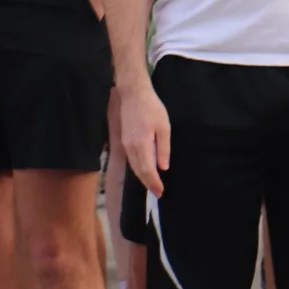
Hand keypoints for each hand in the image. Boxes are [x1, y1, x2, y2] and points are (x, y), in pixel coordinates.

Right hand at [122, 81, 171, 196]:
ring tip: (152, 186)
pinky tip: (144, 171)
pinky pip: (131, 160)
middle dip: (148, 184)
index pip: (147, 170)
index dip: (154, 183)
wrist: (133, 95)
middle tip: (158, 193)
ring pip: (134, 166)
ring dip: (142, 178)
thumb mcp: (164, 127)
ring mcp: (125, 144)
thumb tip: (163, 167)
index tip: (160, 192)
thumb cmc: (152, 108)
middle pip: (139, 171)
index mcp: (142, 144)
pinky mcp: (124, 141)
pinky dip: (137, 169)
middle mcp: (131, 147)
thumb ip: (163, 148)